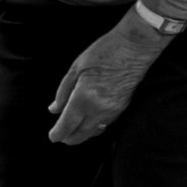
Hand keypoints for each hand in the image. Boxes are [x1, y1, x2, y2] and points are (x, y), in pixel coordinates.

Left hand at [47, 12, 165, 145]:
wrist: (134, 48)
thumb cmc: (103, 53)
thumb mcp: (75, 68)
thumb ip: (63, 91)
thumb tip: (54, 109)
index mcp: (84, 97)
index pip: (68, 124)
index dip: (58, 133)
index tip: (52, 137)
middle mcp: (99, 109)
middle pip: (82, 133)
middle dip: (69, 138)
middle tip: (60, 137)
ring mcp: (113, 110)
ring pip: (94, 131)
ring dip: (82, 134)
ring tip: (71, 133)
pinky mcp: (122, 108)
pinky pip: (105, 124)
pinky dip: (95, 128)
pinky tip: (88, 124)